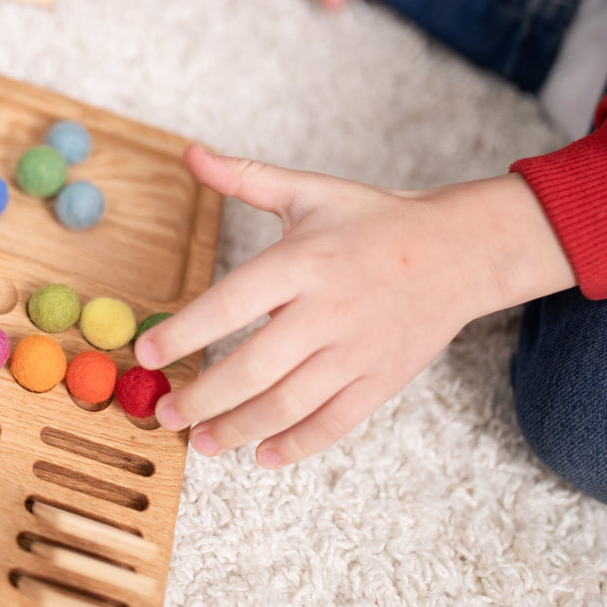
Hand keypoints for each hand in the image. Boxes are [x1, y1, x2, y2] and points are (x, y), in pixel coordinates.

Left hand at [136, 145, 576, 467]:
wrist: (461, 251)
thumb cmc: (374, 220)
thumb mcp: (311, 191)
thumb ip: (245, 179)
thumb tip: (190, 152)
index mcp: (303, 262)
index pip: (231, 303)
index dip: (185, 331)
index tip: (146, 353)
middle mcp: (327, 311)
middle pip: (254, 367)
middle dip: (202, 398)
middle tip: (164, 412)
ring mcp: (357, 351)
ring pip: (288, 404)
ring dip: (239, 429)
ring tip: (202, 443)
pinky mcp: (381, 380)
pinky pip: (334, 423)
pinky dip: (296, 444)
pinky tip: (263, 454)